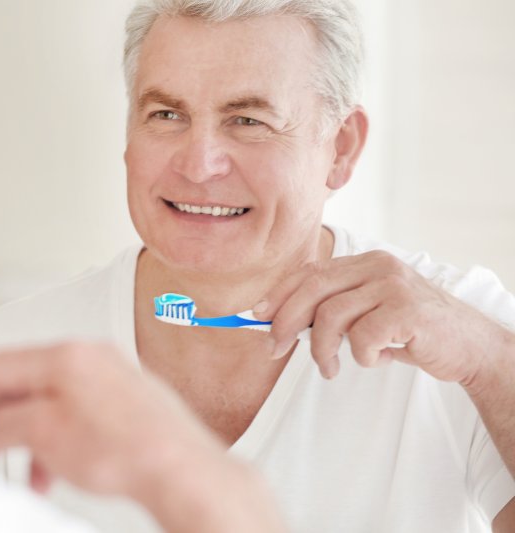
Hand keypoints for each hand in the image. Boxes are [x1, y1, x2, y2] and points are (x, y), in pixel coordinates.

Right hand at [0, 341, 224, 495]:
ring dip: (29, 437)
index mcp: (67, 355)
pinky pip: (76, 414)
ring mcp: (111, 377)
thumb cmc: (127, 449)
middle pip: (25, 382)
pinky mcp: (125, 400)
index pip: (1, 364)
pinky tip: (54, 470)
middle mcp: (90, 358)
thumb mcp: (45, 435)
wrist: (181, 470)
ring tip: (25, 471)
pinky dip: (57, 439)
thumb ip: (4, 423)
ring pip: (51, 403)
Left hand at [254, 251, 505, 383]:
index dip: (278, 294)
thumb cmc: (409, 331)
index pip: (309, 273)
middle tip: (275, 349)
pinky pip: (362, 336)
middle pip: (312, 289)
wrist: (467, 346)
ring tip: (329, 368)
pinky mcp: (407, 310)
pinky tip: (376, 360)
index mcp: (363, 263)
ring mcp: (393, 285)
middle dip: (285, 322)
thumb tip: (275, 322)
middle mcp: (377, 267)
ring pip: (331, 316)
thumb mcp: (366, 314)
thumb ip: (330, 311)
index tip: (257, 316)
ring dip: (321, 350)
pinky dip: (361, 356)